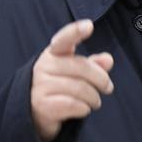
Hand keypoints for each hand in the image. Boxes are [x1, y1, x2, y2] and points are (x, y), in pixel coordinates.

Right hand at [31, 19, 113, 141]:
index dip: (76, 32)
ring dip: (94, 98)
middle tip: (108, 88)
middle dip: (101, 80)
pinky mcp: (42, 105)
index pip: (64, 39)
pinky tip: (84, 109)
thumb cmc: (58, 88)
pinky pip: (74, 104)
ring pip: (80, 89)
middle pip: (82, 68)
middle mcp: (44, 66)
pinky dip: (84, 109)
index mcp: (53, 53)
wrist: (34, 114)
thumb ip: (92, 65)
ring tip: (95, 102)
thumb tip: (108, 59)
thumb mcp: (74, 73)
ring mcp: (40, 85)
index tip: (89, 26)